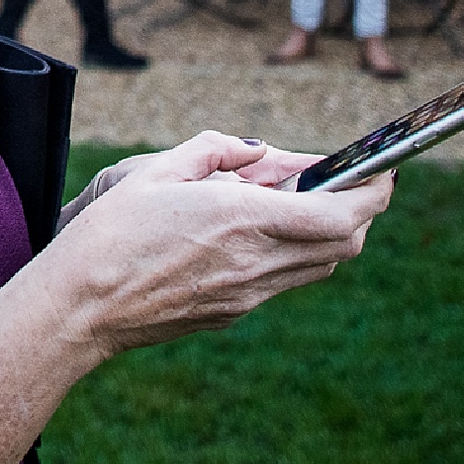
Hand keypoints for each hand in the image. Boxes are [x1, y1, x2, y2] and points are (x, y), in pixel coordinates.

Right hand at [40, 131, 392, 358]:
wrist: (80, 308)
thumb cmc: (110, 233)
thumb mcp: (156, 170)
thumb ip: (215, 150)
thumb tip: (257, 149)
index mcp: (241, 219)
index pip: (340, 213)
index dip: (373, 191)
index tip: (383, 169)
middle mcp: (255, 262)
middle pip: (345, 243)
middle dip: (362, 210)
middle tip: (355, 182)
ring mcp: (246, 295)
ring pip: (319, 265)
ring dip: (329, 233)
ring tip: (305, 202)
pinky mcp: (231, 314)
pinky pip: (282, 280)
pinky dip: (292, 252)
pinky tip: (262, 232)